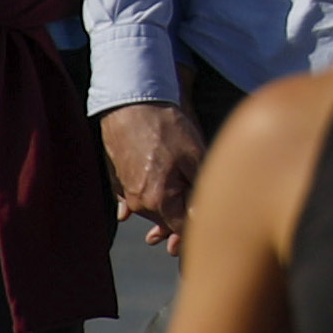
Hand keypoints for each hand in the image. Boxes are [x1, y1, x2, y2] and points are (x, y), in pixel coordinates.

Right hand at [103, 101, 208, 247]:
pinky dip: (148, 202)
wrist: (131, 104)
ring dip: (169, 210)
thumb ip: (200, 189)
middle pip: (167, 222)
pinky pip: (136, 200)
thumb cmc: (166, 128)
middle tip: (202, 214)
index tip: (212, 223)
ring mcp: (127, 192)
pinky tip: (157, 202)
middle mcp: (139, 203)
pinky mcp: (120, 181)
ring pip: (154, 210)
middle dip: (183, 221)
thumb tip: (206, 213)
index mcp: (159, 200)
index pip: (182, 228)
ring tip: (187, 204)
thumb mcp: (195, 156)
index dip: (199, 228)